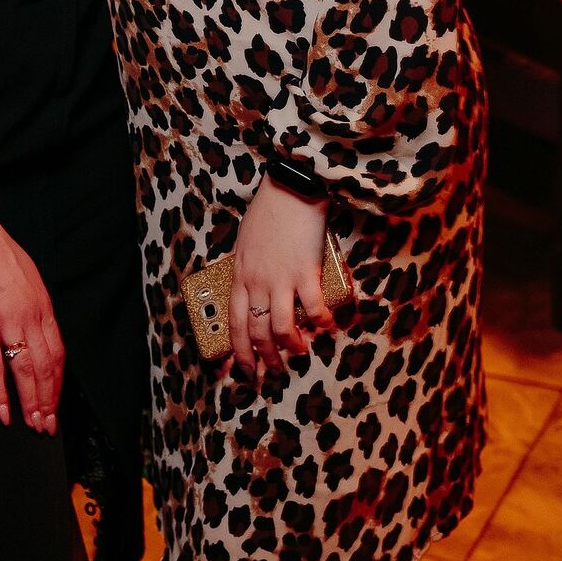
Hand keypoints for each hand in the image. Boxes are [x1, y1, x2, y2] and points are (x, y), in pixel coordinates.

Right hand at [0, 180, 63, 432]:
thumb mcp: (25, 273)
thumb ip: (31, 299)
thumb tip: (34, 319)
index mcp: (42, 304)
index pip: (57, 351)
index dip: (57, 381)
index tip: (55, 402)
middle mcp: (31, 316)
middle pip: (46, 367)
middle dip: (48, 400)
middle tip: (47, 426)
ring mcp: (8, 321)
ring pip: (26, 371)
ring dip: (31, 403)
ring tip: (32, 426)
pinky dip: (0, 393)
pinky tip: (2, 412)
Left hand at [229, 175, 336, 374]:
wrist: (291, 189)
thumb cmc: (269, 211)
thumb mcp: (245, 242)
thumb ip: (246, 267)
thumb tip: (250, 286)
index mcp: (239, 275)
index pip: (234, 322)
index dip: (238, 350)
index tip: (243, 369)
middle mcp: (256, 282)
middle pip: (256, 331)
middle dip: (265, 358)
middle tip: (273, 372)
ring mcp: (280, 279)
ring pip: (280, 327)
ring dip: (291, 346)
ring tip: (299, 352)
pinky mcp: (305, 272)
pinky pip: (313, 308)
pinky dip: (321, 323)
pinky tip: (327, 327)